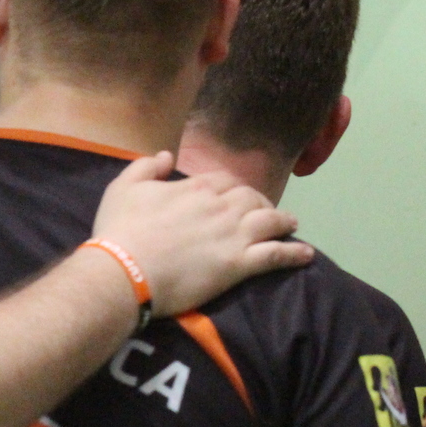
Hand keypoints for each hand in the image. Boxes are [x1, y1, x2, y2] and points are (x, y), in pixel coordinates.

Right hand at [91, 152, 311, 317]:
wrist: (124, 271)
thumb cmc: (119, 230)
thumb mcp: (123, 187)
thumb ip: (146, 166)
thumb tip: (168, 155)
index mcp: (196, 187)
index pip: (224, 180)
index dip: (231, 187)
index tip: (232, 196)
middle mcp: (220, 206)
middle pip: (252, 198)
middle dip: (260, 202)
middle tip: (264, 211)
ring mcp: (233, 235)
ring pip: (270, 221)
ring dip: (283, 220)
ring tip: (291, 224)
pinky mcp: (239, 265)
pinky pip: (275, 255)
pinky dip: (294, 253)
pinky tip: (306, 254)